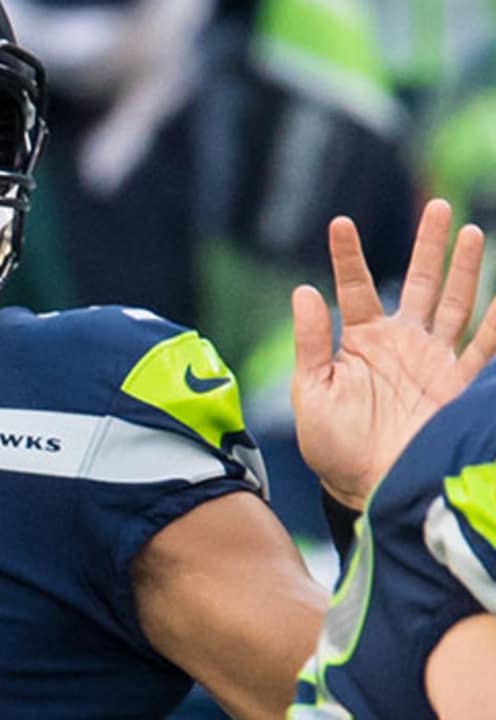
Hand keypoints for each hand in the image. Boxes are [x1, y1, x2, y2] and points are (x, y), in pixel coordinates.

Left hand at [291, 199, 495, 509]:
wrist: (370, 487)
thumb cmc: (333, 446)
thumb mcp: (312, 392)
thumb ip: (310, 343)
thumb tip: (302, 291)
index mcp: (360, 342)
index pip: (354, 288)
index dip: (347, 256)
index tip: (339, 223)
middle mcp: (401, 344)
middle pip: (418, 283)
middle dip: (429, 246)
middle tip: (439, 206)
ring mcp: (433, 361)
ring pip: (454, 303)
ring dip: (463, 270)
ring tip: (469, 231)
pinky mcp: (458, 385)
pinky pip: (484, 348)